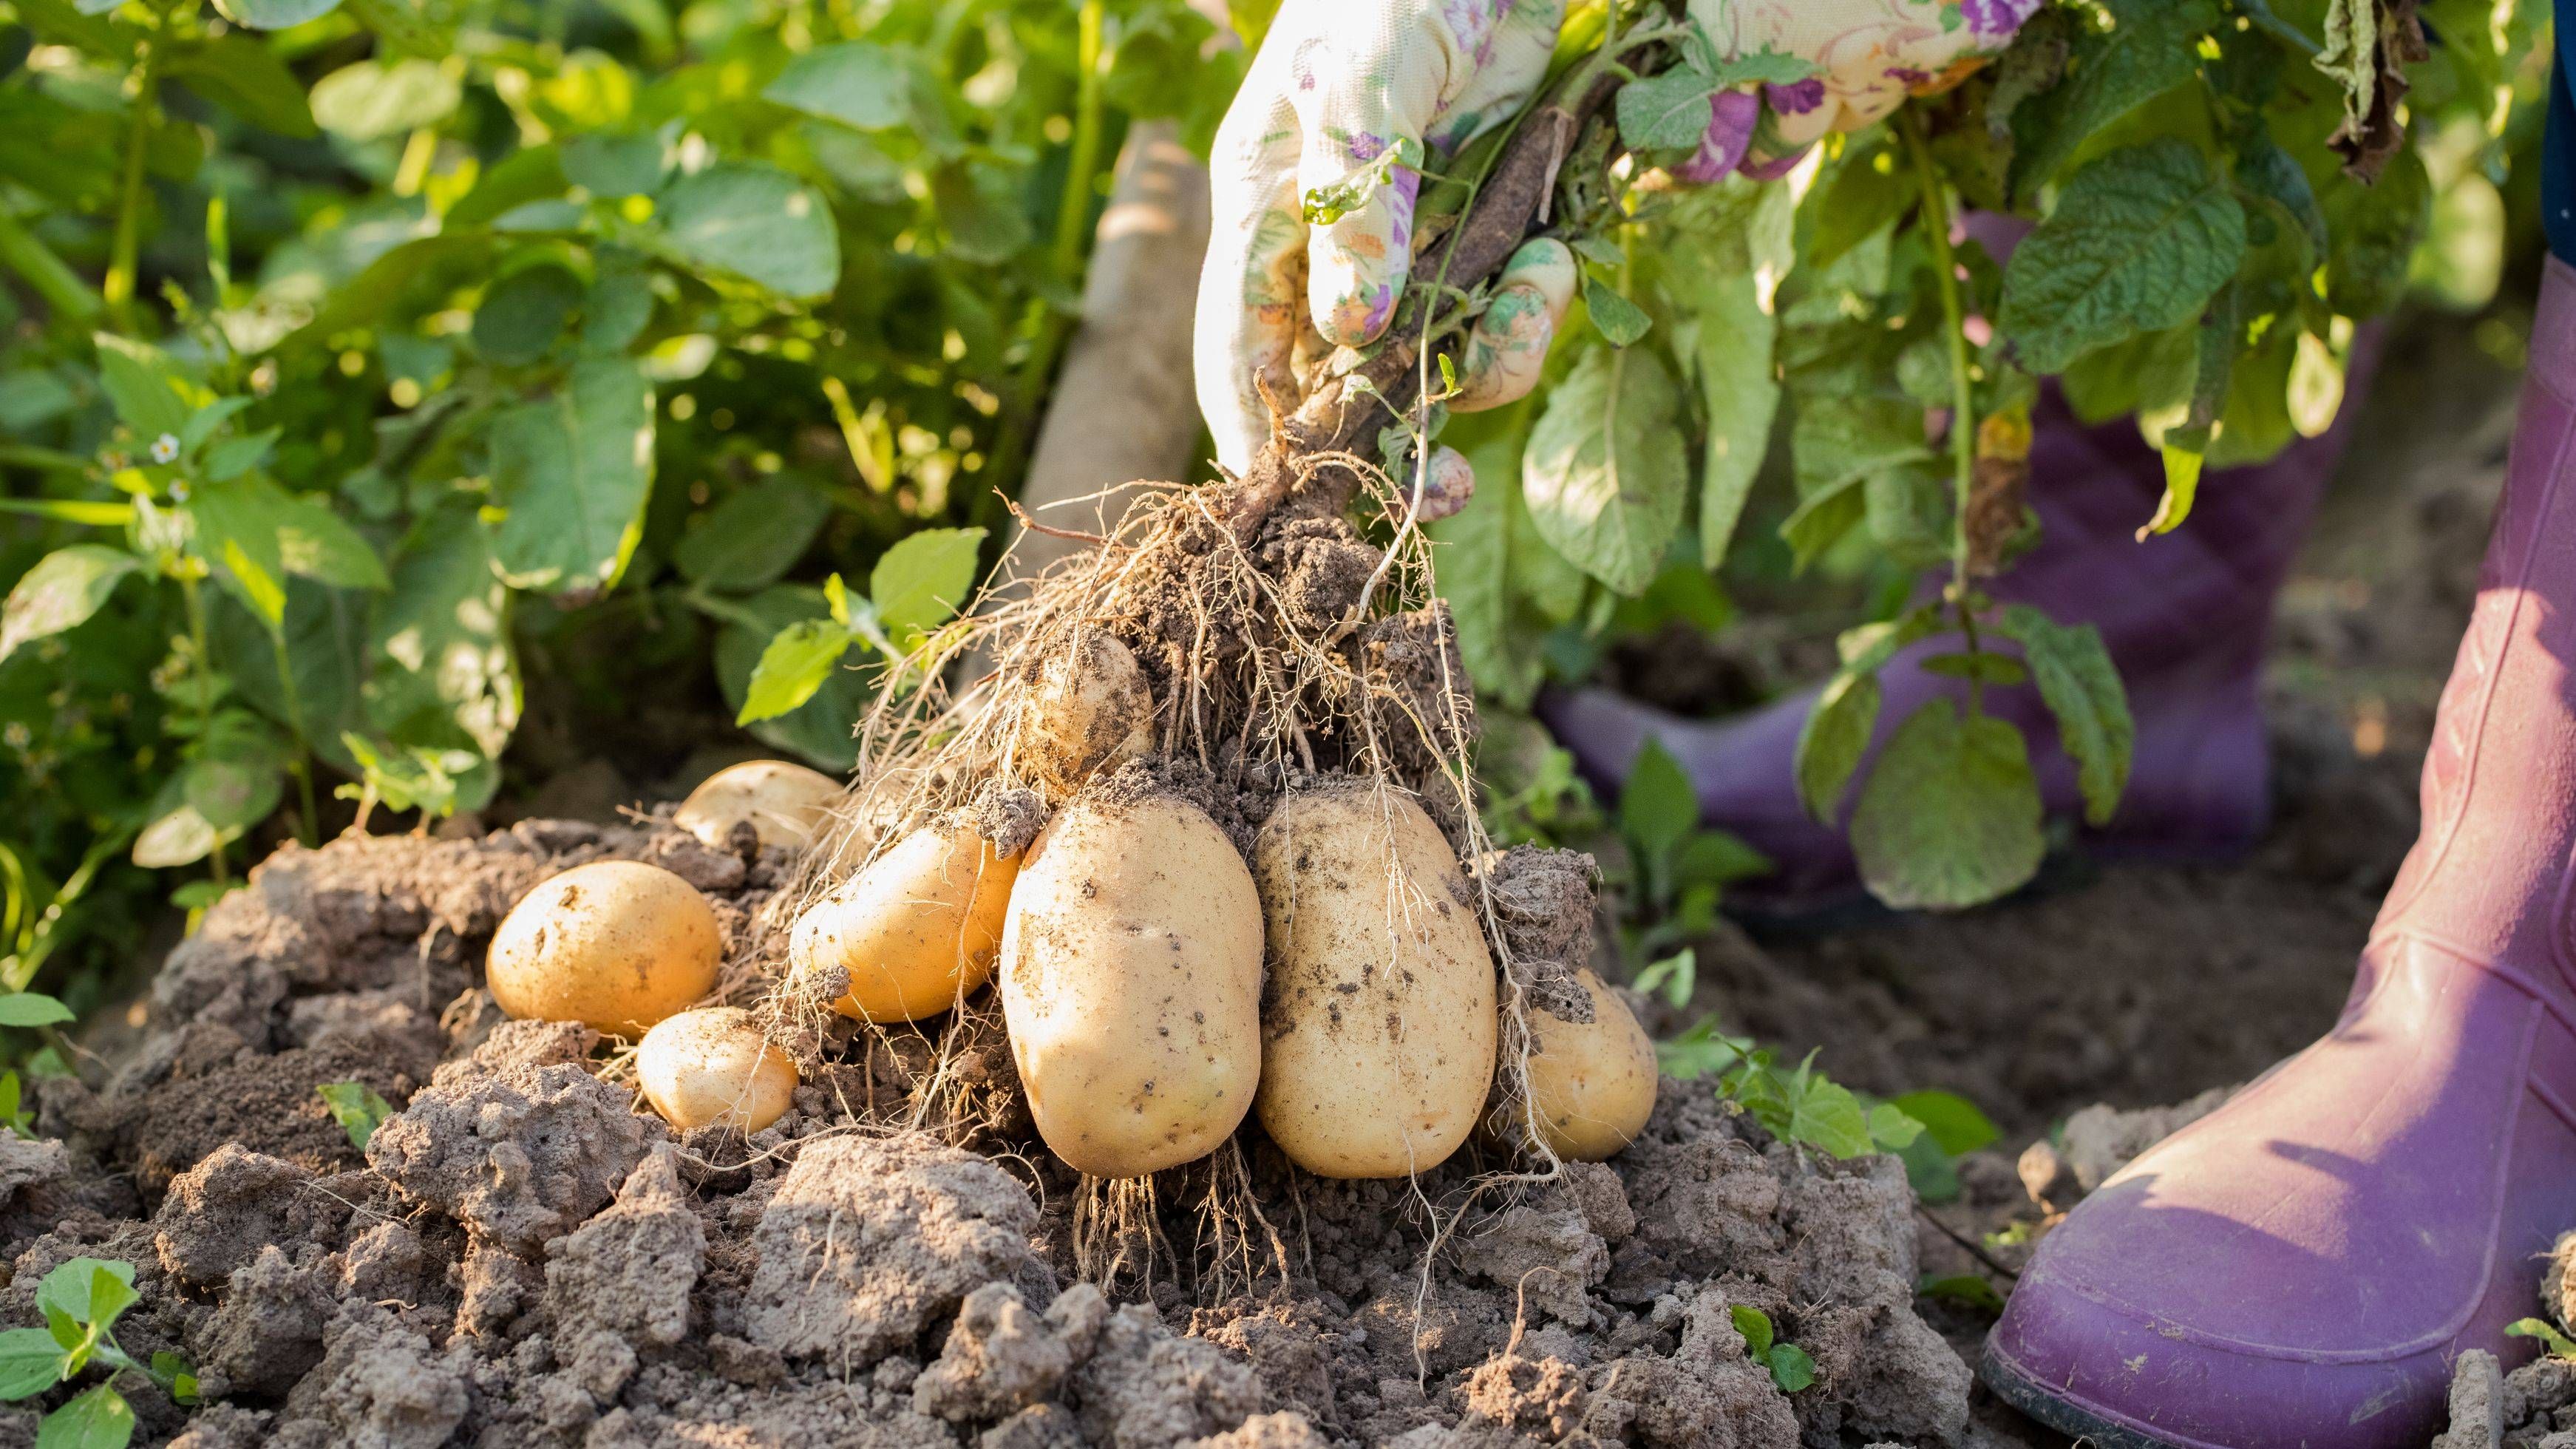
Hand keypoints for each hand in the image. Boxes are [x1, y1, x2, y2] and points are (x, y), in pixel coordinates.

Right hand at [1193, 0, 2040, 486]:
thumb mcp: (1374, 73)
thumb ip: (1361, 198)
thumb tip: (1351, 330)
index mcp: (1265, 213)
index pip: (1238, 354)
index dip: (1258, 439)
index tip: (1298, 500)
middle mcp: (1325, 254)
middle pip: (1335, 391)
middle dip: (1391, 446)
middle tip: (1448, 488)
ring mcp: (1404, 257)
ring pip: (1429, 368)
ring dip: (1489, 358)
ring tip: (1539, 284)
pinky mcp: (1475, 246)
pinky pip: (1494, 322)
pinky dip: (1531, 311)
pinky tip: (1553, 259)